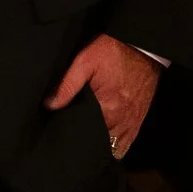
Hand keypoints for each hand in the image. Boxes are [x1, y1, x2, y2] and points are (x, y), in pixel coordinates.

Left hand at [44, 33, 160, 160]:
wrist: (142, 45)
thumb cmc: (112, 52)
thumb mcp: (84, 62)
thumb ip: (67, 85)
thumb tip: (50, 105)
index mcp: (107, 107)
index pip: (85, 132)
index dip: (72, 134)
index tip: (63, 132)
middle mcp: (121, 119)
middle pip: (99, 141)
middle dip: (85, 140)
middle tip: (72, 135)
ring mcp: (132, 121)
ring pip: (113, 146)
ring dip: (101, 144)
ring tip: (88, 139)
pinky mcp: (139, 118)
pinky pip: (127, 142)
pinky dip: (116, 144)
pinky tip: (106, 140)